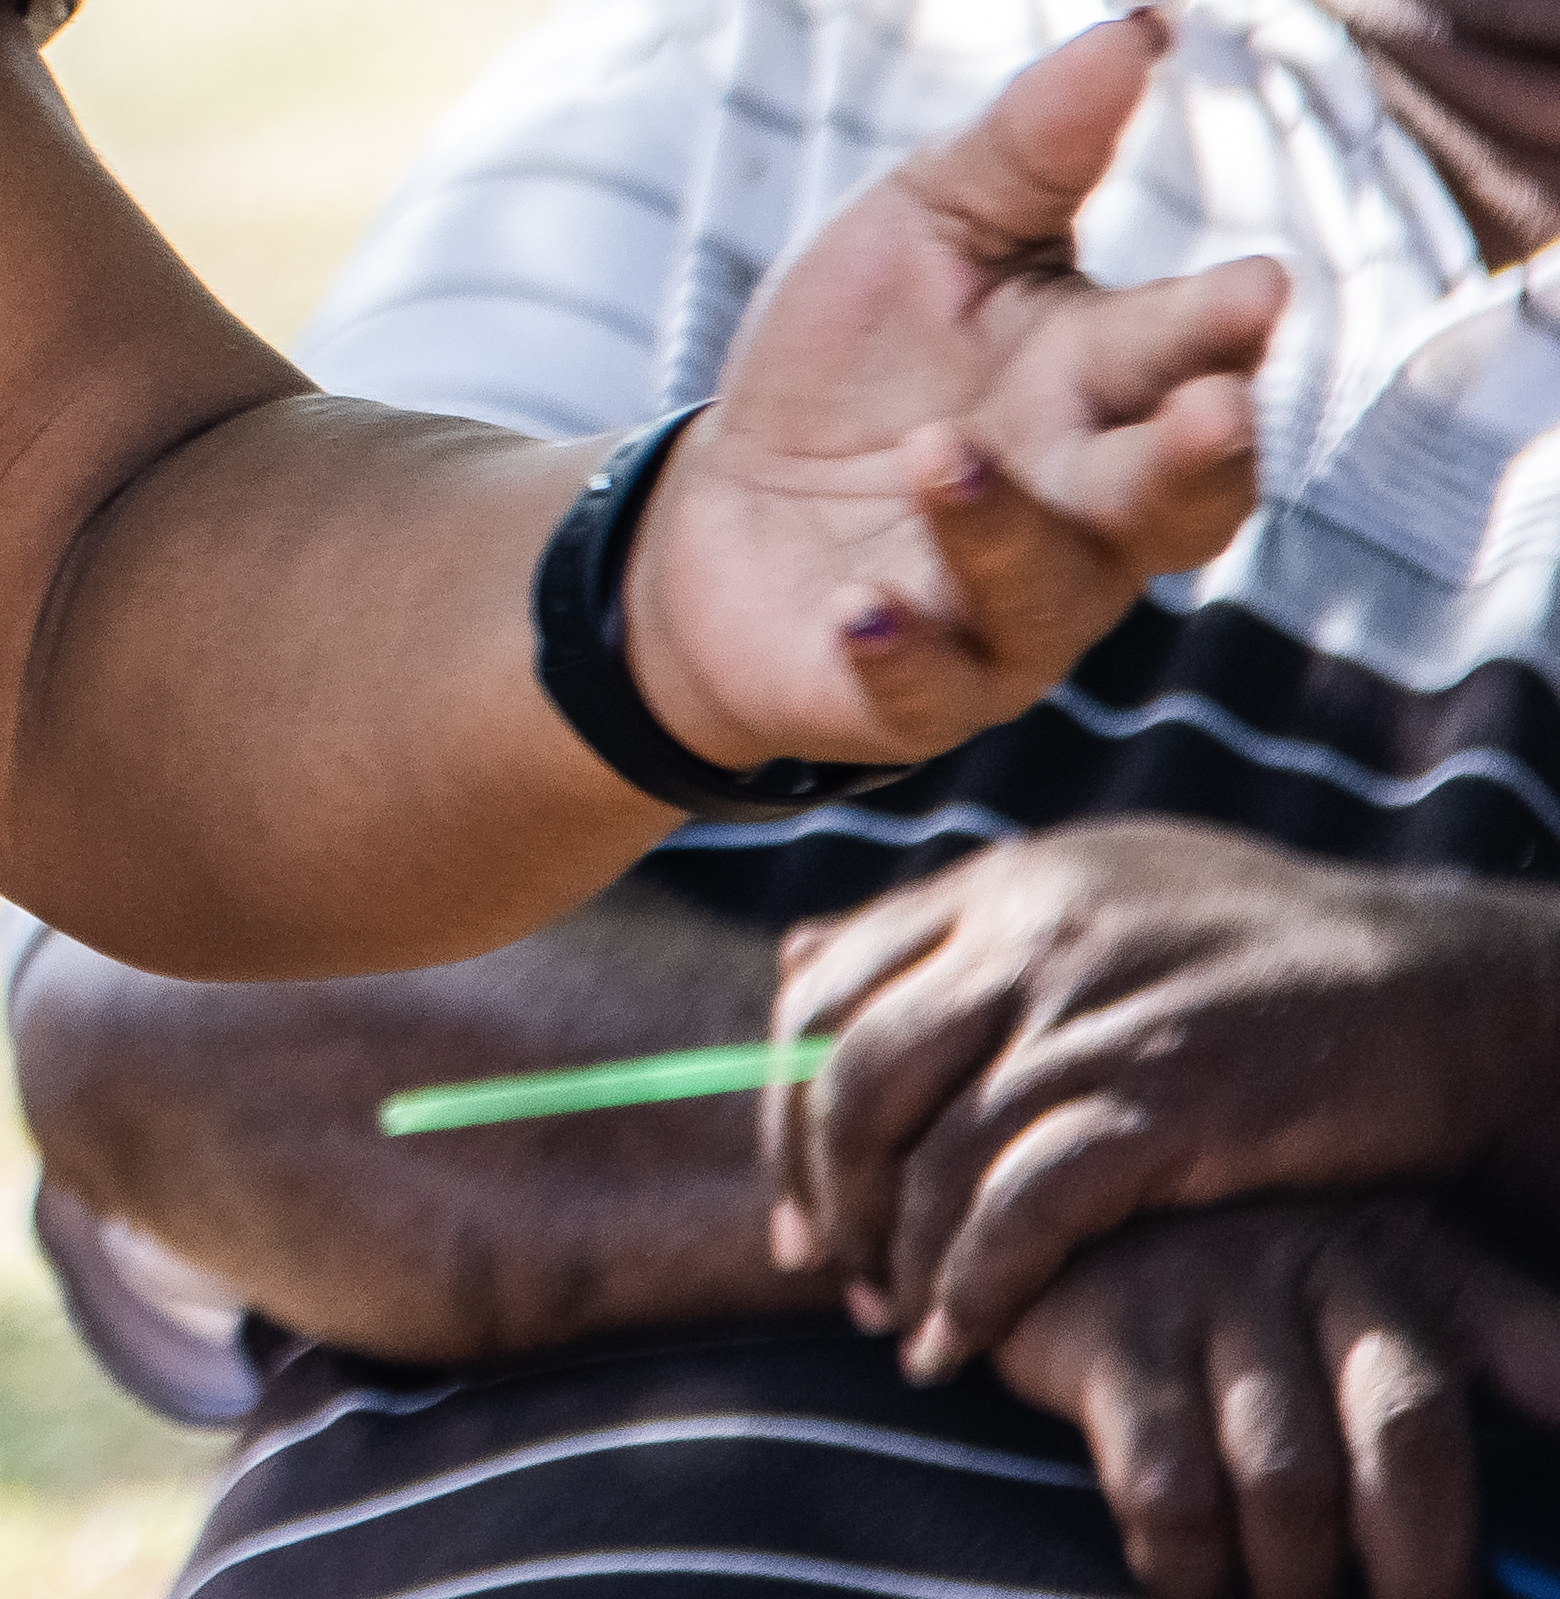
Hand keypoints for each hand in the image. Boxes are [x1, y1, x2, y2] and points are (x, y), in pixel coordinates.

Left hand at [625, 11, 1280, 779]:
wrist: (715, 511)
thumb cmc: (851, 366)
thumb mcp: (926, 227)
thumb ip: (1032, 144)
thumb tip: (1143, 27)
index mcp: (1097, 387)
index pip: (1185, 356)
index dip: (1224, 328)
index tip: (1258, 286)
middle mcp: (1079, 508)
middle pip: (1173, 497)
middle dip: (1196, 455)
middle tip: (1209, 405)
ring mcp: (1004, 608)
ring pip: (1045, 588)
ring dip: (997, 523)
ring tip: (940, 453)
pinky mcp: (909, 683)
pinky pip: (923, 685)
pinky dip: (899, 649)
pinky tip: (862, 605)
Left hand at [766, 824, 1559, 1369]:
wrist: (1435, 989)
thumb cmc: (1262, 954)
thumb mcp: (1098, 893)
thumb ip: (958, 927)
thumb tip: (803, 955)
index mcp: (999, 883)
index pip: (822, 991)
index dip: (786, 1108)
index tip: (798, 1202)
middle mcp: (1026, 933)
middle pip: (852, 1073)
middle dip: (824, 1192)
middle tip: (831, 1277)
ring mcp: (1095, 1013)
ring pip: (931, 1151)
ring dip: (900, 1258)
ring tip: (903, 1328)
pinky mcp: (1167, 1098)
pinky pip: (1026, 1208)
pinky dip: (978, 1284)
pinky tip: (964, 1338)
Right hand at [984, 1198, 1559, 1598]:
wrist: (1046, 1208)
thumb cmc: (1235, 1290)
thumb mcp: (1356, 1293)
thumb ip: (1445, 1388)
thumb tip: (1517, 1552)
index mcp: (1412, 1257)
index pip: (1538, 1346)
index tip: (1554, 1554)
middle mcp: (1322, 1260)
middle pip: (1412, 1431)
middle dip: (1424, 1569)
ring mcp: (1210, 1291)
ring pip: (1291, 1481)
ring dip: (1299, 1581)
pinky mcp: (1110, 1334)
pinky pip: (1172, 1491)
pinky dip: (1192, 1568)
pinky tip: (1191, 1576)